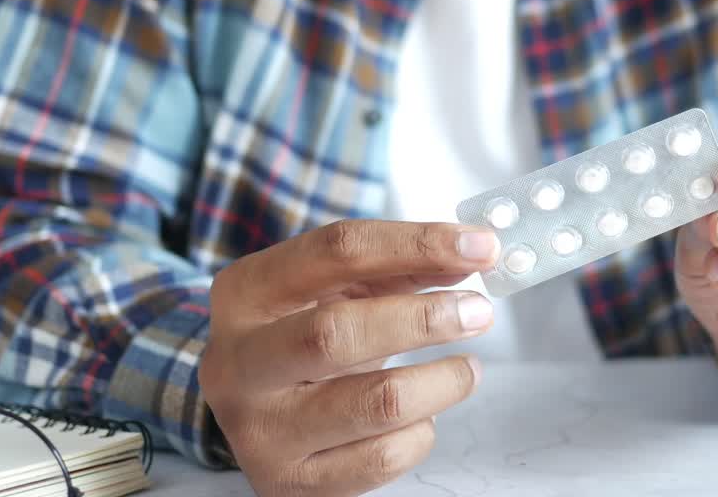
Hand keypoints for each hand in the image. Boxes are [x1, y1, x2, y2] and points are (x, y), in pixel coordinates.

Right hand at [199, 220, 499, 495]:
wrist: (257, 412)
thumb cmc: (304, 337)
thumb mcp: (338, 290)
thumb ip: (400, 269)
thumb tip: (469, 256)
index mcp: (245, 293)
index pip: (335, 253)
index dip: (416, 244)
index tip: (479, 246)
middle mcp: (238, 363)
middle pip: (336, 334)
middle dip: (423, 319)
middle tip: (478, 312)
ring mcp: (260, 430)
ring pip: (374, 404)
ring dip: (442, 381)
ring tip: (468, 369)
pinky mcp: (290, 482)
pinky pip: (383, 458)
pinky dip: (421, 431)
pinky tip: (422, 415)